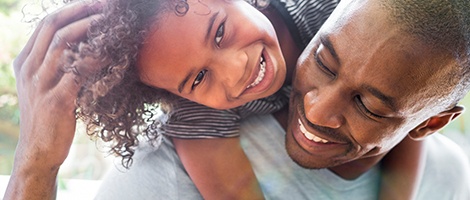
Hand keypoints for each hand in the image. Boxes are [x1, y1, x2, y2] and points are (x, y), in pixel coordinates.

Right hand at [4, 1, 103, 198]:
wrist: (38, 151)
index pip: (46, 24)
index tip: (94, 4)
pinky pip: (77, 73)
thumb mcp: (45, 86)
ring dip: (88, 30)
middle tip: (105, 6)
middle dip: (80, 12)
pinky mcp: (56, 101)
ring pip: (62, 45)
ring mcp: (40, 84)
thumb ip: (56, 66)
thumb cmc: (48, 118)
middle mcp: (29, 69)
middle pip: (52, 27)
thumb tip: (83, 46)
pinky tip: (110, 54)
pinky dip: (94, 60)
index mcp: (25, 62)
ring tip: (109, 24)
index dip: (70, 10)